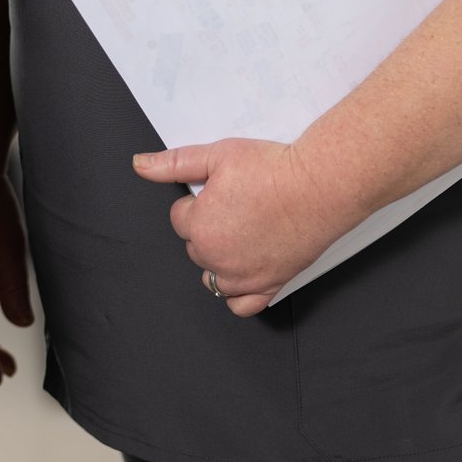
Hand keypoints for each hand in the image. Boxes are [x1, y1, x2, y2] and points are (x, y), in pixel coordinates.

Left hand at [132, 138, 342, 317]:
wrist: (319, 187)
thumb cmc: (274, 171)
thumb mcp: (217, 155)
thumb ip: (174, 163)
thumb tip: (141, 165)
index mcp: (200, 226)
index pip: (179, 218)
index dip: (196, 201)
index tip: (216, 191)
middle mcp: (217, 257)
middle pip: (195, 247)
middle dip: (206, 227)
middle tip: (234, 206)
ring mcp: (243, 276)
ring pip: (212, 277)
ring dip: (217, 258)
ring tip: (238, 233)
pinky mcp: (269, 286)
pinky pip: (240, 306)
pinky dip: (237, 294)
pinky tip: (242, 272)